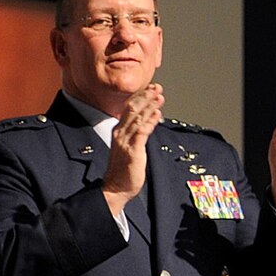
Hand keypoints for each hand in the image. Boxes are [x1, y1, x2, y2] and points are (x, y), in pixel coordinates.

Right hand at [102, 82, 162, 213]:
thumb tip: (149, 120)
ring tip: (160, 96)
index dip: (140, 97)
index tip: (150, 88)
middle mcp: (120, 134)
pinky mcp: (132, 151)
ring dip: (149, 106)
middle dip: (145, 96)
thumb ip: (137, 133)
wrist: (115, 188)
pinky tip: (157, 114)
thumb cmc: (123, 170)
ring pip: (137, 118)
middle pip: (132, 109)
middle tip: (157, 87)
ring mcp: (125, 142)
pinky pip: (142, 132)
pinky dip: (150, 122)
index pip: (128, 109)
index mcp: (118, 132)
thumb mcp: (130, 147)